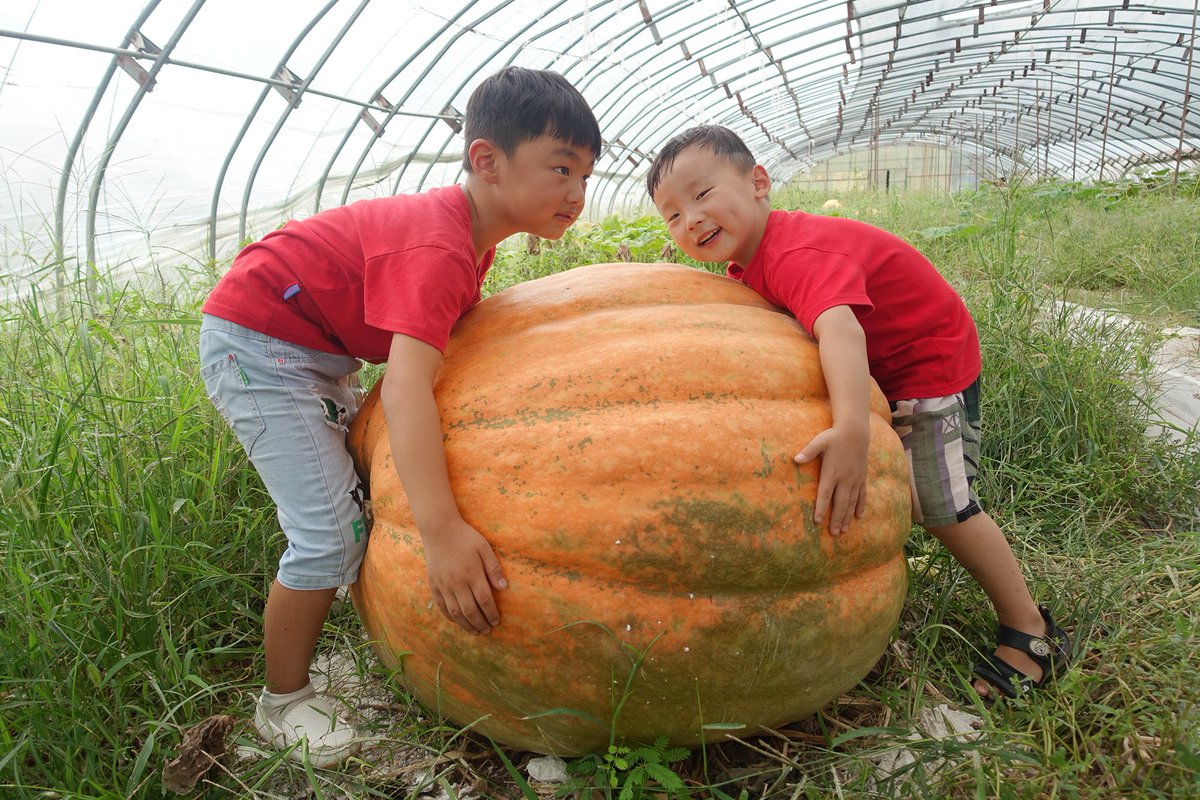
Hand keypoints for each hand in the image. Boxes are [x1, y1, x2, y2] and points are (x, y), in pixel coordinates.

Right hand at [421, 519, 507, 633]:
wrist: (439, 529)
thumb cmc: (465, 537)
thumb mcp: (484, 548)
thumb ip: (494, 568)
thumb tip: (504, 588)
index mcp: (472, 574)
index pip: (484, 600)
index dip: (491, 614)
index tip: (497, 621)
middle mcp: (457, 583)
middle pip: (470, 611)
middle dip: (480, 623)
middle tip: (488, 631)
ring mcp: (443, 585)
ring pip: (455, 613)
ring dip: (466, 625)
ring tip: (475, 631)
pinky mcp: (433, 585)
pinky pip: (441, 606)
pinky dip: (450, 617)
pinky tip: (458, 621)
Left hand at [795, 425, 868, 534]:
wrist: (856, 431)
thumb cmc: (834, 436)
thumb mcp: (819, 442)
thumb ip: (808, 452)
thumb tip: (795, 459)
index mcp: (832, 472)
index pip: (825, 494)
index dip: (822, 508)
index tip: (818, 521)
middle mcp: (845, 478)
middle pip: (840, 503)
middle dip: (836, 519)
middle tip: (833, 533)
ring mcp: (855, 479)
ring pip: (852, 502)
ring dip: (847, 517)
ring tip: (843, 531)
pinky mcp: (862, 477)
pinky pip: (862, 495)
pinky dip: (860, 506)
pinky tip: (858, 517)